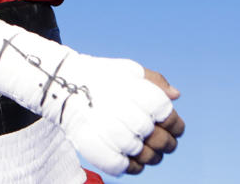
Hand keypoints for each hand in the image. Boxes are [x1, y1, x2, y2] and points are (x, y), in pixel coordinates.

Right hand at [0, 21, 183, 177]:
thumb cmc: (99, 78)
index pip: (172, 120)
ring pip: (149, 158)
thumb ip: (155, 82)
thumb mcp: (129, 70)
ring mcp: (117, 137)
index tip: (169, 125)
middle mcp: (133, 117)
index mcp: (144, 96)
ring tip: (142, 146)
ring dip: (151, 155)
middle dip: (166, 143)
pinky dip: (133, 166)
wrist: (63, 86)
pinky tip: (129, 155)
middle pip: (164, 142)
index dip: (175, 125)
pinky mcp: (104, 153)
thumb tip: (176, 96)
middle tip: (158, 139)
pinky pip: (128, 169)